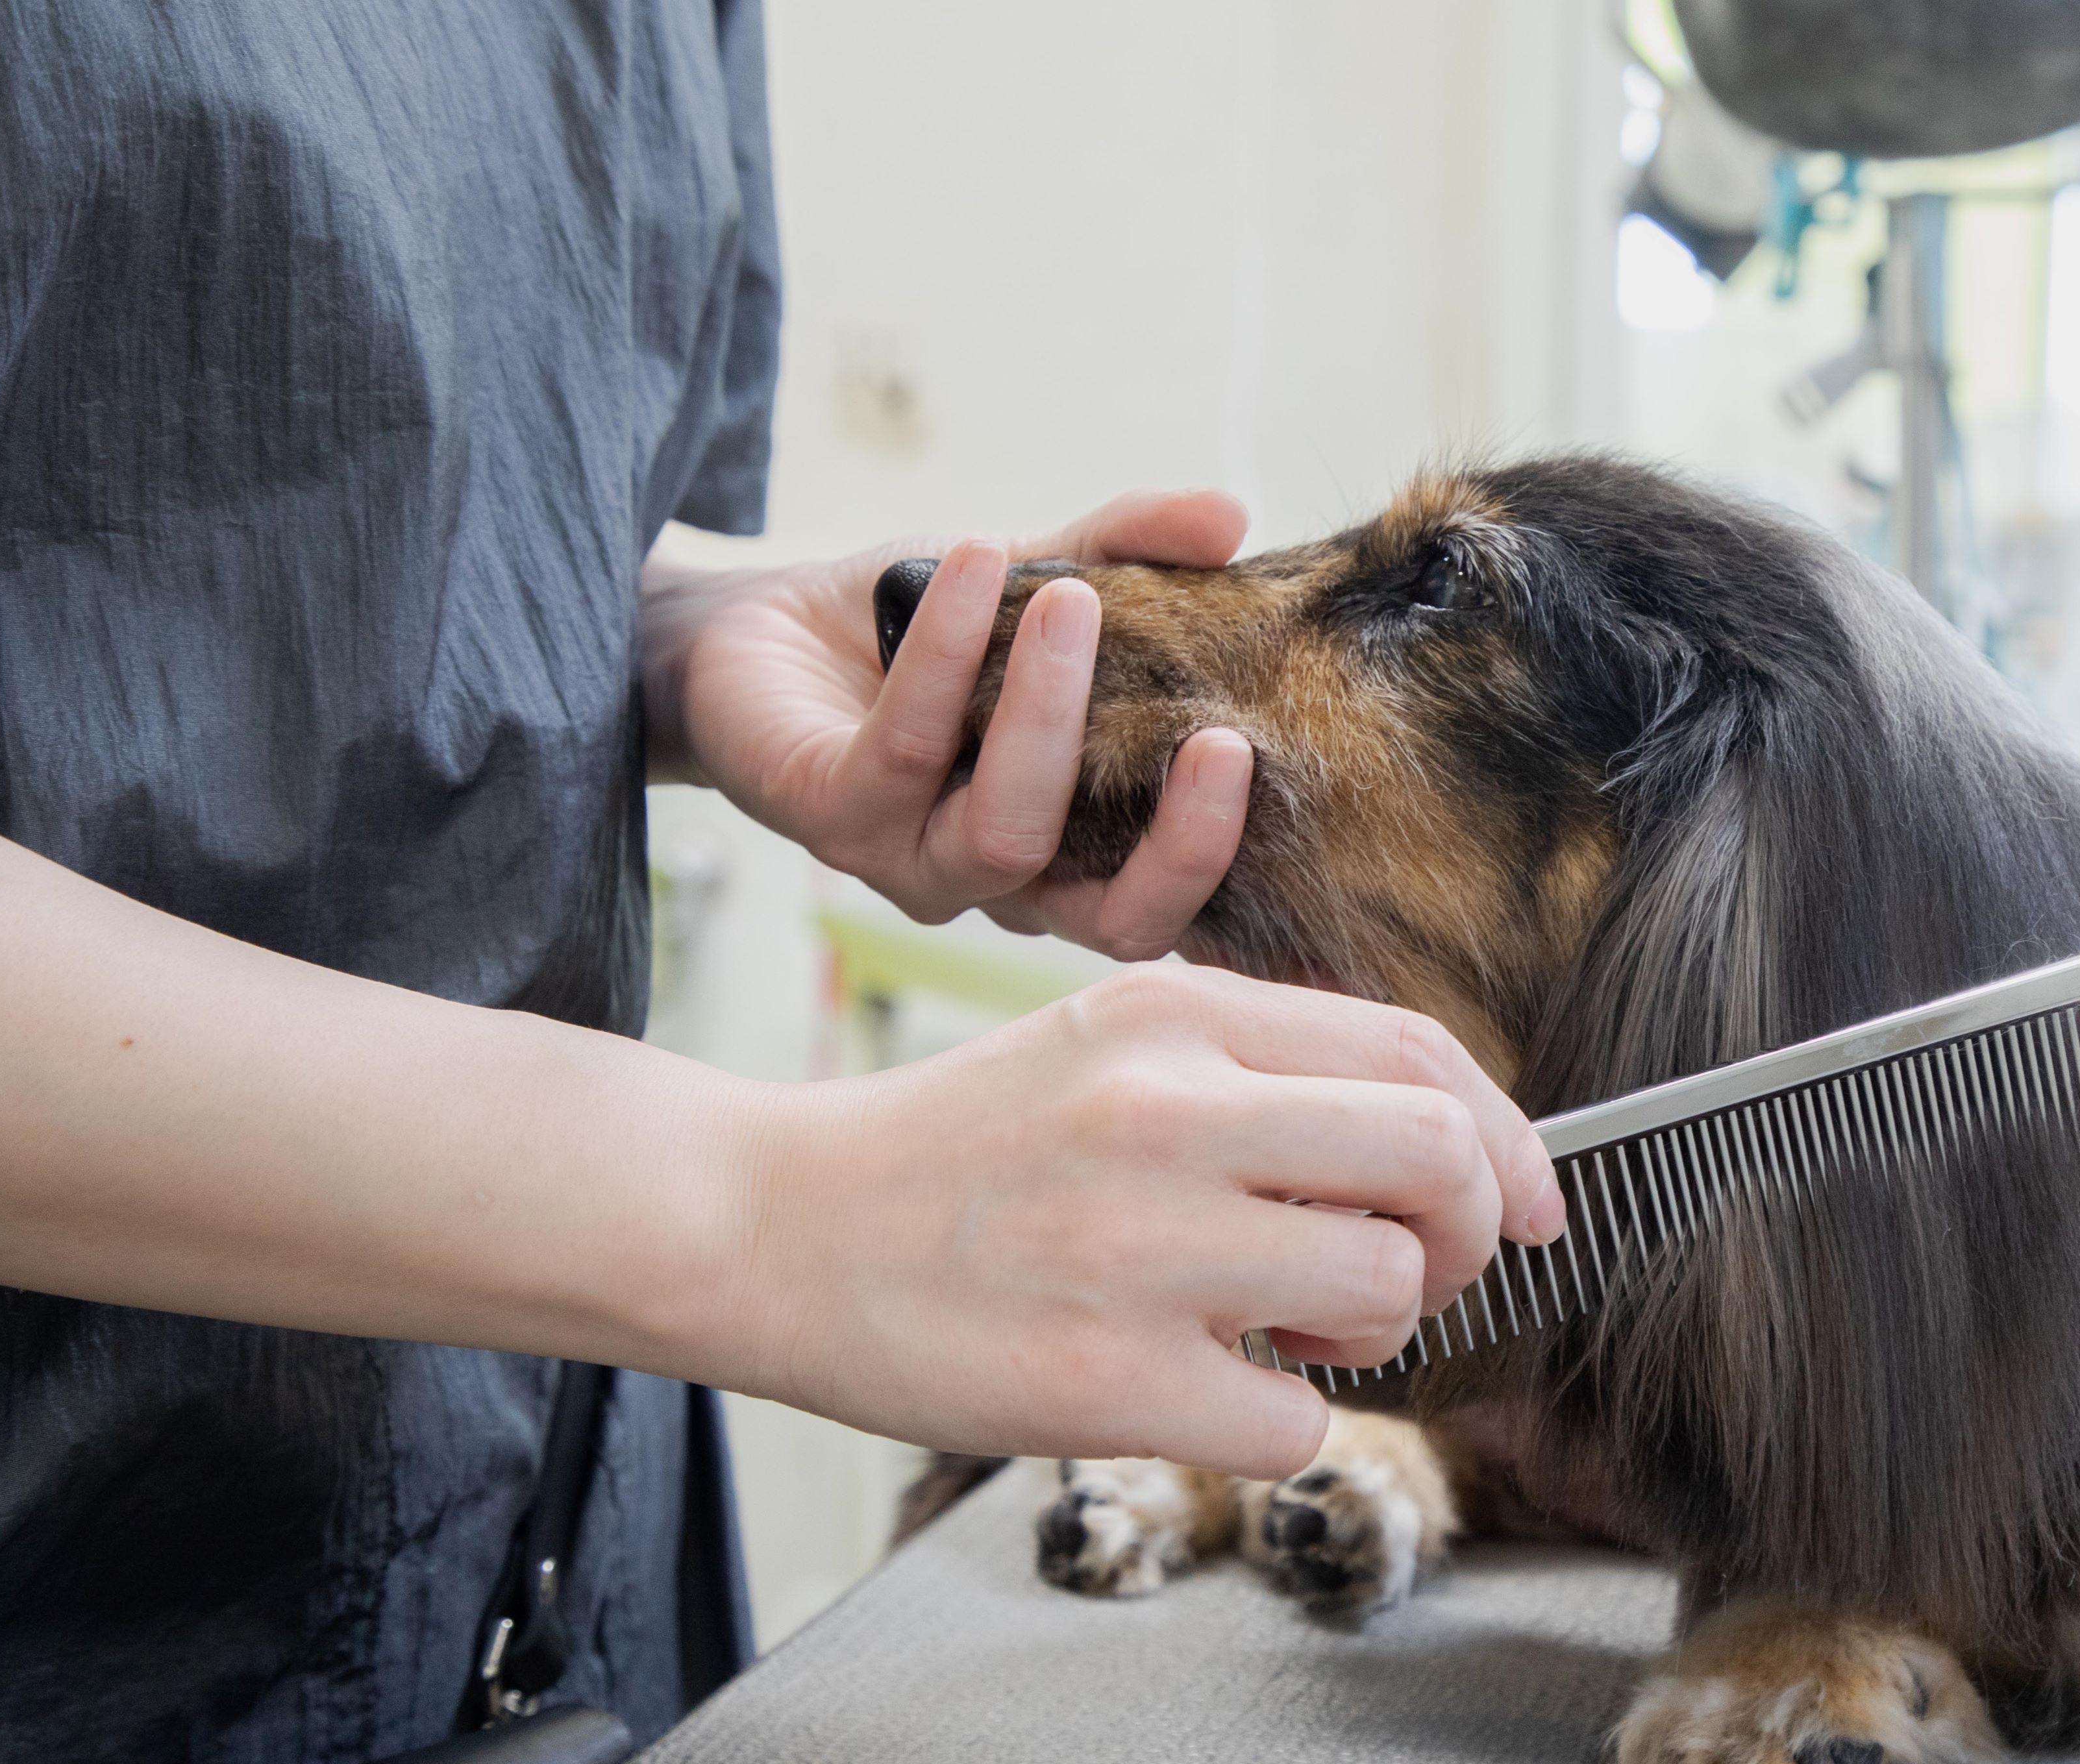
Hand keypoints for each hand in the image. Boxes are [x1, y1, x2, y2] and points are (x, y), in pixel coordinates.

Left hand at [647, 492, 1253, 958]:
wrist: (741, 637)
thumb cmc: (902, 631)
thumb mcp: (1037, 577)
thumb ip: (1134, 553)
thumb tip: (1235, 515)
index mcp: (1076, 855)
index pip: (1179, 912)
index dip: (1260, 933)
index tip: (1338, 891)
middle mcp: (1004, 884)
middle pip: (1116, 924)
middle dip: (1182, 845)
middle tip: (1226, 741)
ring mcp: (913, 862)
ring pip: (1010, 836)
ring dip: (1052, 716)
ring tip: (1076, 601)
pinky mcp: (829, 814)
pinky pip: (907, 747)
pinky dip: (951, 648)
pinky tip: (975, 556)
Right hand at [737, 966, 1567, 1474]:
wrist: (770, 1226)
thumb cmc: (959, 1153)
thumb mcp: (1107, 1049)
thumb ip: (1264, 1076)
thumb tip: (1453, 1148)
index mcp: (1175, 1016)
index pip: (1419, 1052)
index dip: (1510, 1136)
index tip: (1534, 1201)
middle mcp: (1166, 1112)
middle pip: (1440, 1160)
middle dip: (1468, 1235)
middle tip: (1408, 1272)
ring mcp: (1135, 1247)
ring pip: (1387, 1286)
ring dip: (1372, 1329)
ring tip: (1281, 1327)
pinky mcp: (1102, 1379)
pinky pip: (1299, 1418)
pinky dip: (1280, 1418)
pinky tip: (1201, 1387)